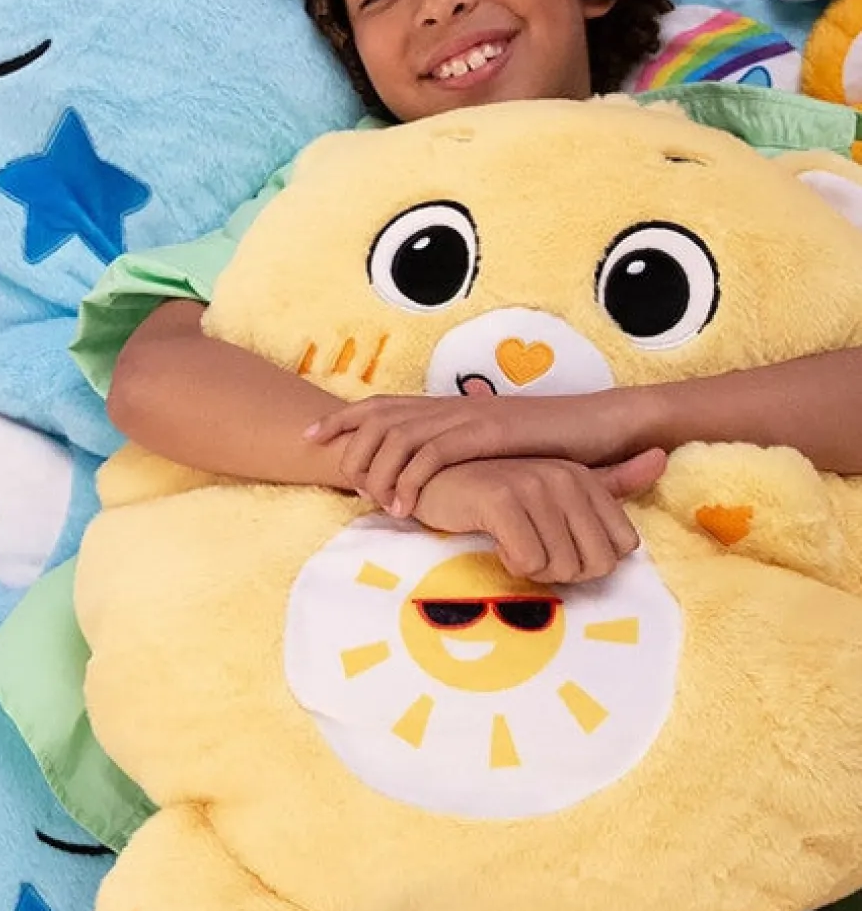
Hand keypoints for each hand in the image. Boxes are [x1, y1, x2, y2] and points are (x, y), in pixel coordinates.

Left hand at [306, 390, 650, 514]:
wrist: (600, 424)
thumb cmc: (550, 443)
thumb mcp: (494, 448)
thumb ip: (462, 453)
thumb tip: (433, 472)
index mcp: (449, 407)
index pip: (381, 406)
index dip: (342, 419)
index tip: (311, 437)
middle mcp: (451, 406)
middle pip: (379, 417)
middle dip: (347, 443)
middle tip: (338, 478)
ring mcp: (468, 417)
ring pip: (400, 436)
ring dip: (379, 470)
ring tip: (374, 503)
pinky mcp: (487, 434)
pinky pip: (436, 454)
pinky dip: (413, 479)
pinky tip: (405, 504)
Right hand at [411, 453, 667, 584]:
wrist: (429, 482)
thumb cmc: (492, 492)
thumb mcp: (556, 487)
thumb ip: (610, 479)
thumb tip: (662, 454)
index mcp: (582, 477)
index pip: (620, 550)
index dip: (585, 563)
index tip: (553, 548)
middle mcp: (563, 477)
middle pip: (595, 565)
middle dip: (562, 573)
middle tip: (529, 552)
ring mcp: (532, 485)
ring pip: (561, 567)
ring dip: (532, 570)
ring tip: (508, 545)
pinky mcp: (501, 499)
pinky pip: (528, 561)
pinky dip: (510, 563)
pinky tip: (492, 542)